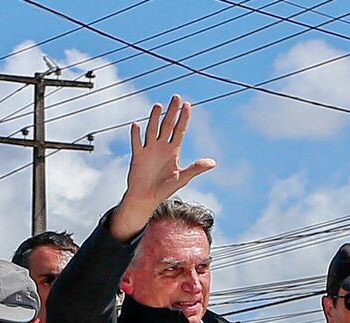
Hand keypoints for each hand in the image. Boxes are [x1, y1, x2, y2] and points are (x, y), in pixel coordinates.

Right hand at [113, 95, 215, 238]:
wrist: (146, 198)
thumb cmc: (164, 189)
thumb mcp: (182, 178)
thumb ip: (196, 168)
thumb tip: (213, 163)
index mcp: (173, 151)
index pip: (180, 130)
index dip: (184, 118)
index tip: (187, 105)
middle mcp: (161, 147)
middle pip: (167, 125)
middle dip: (172, 112)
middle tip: (176, 97)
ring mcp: (149, 150)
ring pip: (152, 130)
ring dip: (154, 118)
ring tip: (158, 105)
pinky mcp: (138, 157)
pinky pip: (137, 144)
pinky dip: (136, 135)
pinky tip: (136, 125)